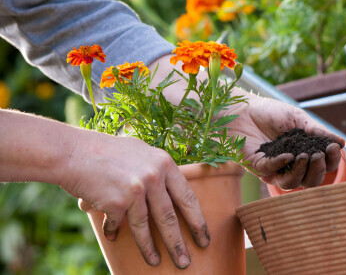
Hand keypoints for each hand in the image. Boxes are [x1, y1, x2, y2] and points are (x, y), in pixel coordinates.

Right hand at [62, 131, 207, 268]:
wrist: (72, 151)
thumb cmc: (106, 150)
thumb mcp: (141, 152)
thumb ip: (157, 169)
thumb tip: (170, 191)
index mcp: (165, 163)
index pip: (188, 198)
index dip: (197, 221)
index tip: (203, 238)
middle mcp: (153, 177)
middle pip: (170, 218)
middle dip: (178, 243)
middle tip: (186, 262)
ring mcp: (135, 190)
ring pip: (145, 227)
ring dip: (150, 249)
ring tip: (156, 262)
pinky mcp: (116, 202)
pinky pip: (118, 224)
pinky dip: (113, 232)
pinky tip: (113, 238)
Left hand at [225, 90, 344, 189]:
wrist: (243, 108)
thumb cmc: (270, 113)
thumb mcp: (299, 120)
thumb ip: (318, 132)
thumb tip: (342, 143)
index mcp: (304, 154)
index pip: (324, 166)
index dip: (332, 161)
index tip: (334, 148)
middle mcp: (291, 166)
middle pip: (311, 182)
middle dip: (319, 171)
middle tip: (319, 155)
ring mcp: (274, 169)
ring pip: (292, 185)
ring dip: (301, 172)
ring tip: (304, 156)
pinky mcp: (257, 167)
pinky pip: (271, 173)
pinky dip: (281, 165)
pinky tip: (288, 155)